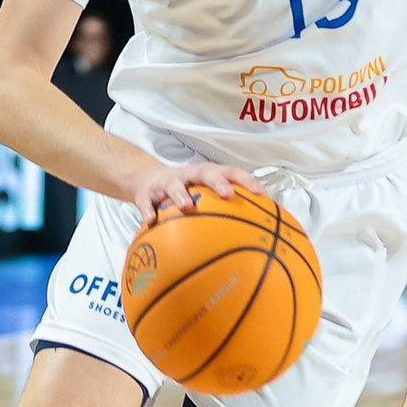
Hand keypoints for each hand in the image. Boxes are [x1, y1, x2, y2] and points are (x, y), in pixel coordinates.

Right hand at [127, 157, 268, 222]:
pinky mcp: (146, 193)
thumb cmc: (185, 193)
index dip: (246, 180)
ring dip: (180, 194)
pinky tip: (150, 222)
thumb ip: (224, 209)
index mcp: (207, 174)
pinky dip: (148, 211)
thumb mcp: (203, 195)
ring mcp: (167, 183)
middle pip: (206, 173)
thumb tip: (253, 234)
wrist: (147, 182)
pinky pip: (146, 203)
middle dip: (217, 182)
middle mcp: (189, 175)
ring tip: (186, 206)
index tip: (260, 193)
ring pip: (175, 185)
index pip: (230, 172)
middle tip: (228, 195)